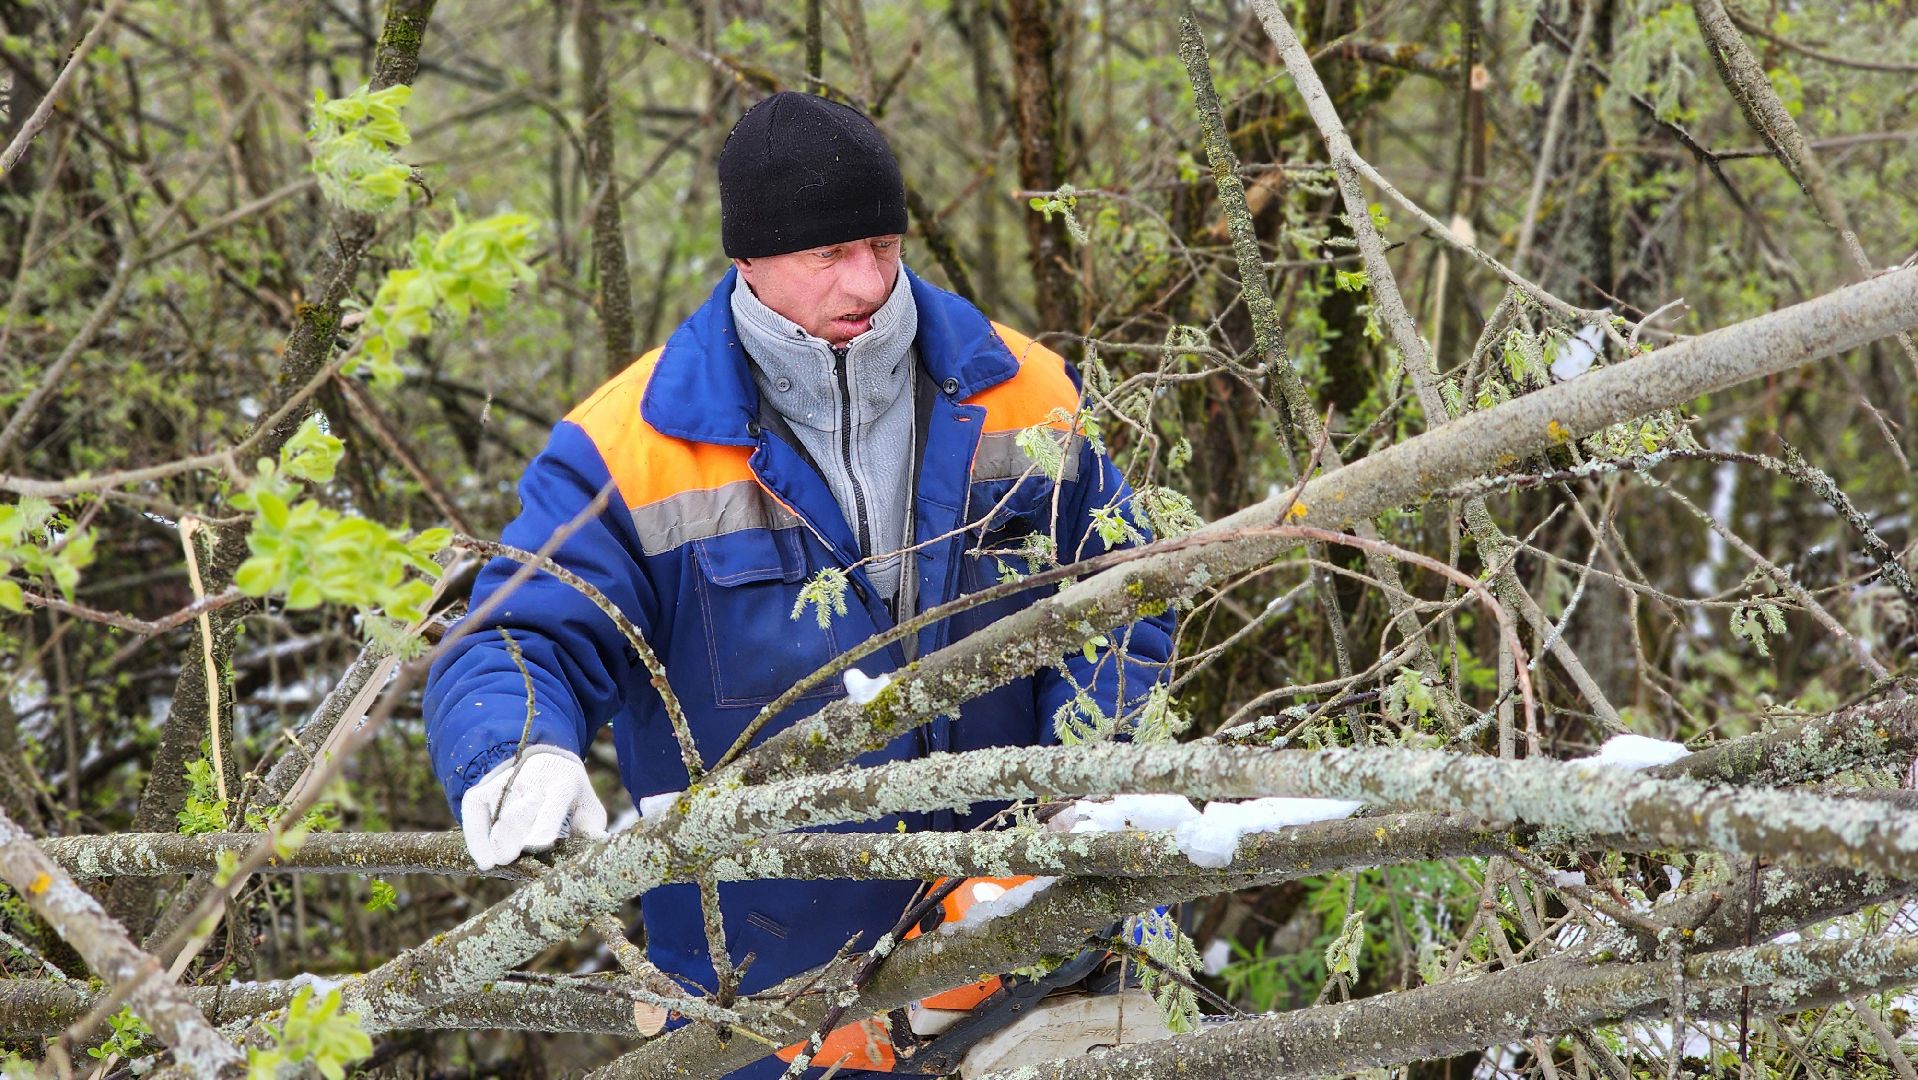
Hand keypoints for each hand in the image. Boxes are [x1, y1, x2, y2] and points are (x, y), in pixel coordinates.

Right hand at [460, 746, 607, 869]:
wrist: (545, 763)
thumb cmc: (569, 796)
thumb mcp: (587, 806)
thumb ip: (591, 827)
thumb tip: (601, 844)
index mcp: (562, 784)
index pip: (551, 806)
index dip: (543, 825)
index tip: (536, 845)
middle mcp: (530, 781)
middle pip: (518, 814)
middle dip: (512, 837)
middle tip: (511, 858)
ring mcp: (503, 784)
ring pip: (495, 816)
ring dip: (496, 842)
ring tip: (499, 861)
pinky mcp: (483, 791)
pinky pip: (473, 814)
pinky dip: (476, 838)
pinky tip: (484, 860)